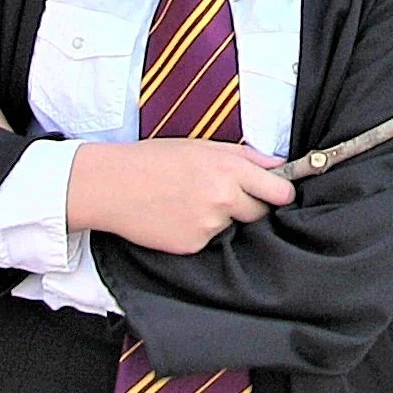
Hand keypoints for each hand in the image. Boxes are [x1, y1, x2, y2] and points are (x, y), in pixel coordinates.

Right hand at [69, 139, 296, 254]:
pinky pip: (209, 240)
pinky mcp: (193, 246)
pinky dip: (198, 231)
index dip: (281, 193)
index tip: (278, 193)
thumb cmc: (153, 159)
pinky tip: (176, 216)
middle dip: (249, 205)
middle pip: (260, 213)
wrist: (111, 185)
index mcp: (229, 168)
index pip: (279, 191)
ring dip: (221, 218)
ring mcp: (208, 225)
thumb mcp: (201, 146)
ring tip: (189, 201)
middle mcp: (223, 198)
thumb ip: (245, 155)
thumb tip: (278, 164)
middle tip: (223, 194)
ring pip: (232, 226)